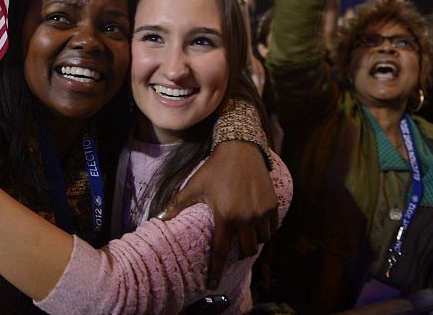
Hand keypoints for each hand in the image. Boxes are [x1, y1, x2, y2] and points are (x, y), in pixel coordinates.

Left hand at [160, 141, 277, 287]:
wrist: (240, 149)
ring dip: (253, 241)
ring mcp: (261, 212)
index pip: (221, 252)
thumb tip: (160, 220)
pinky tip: (256, 223)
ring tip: (245, 233)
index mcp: (225, 216)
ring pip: (261, 240)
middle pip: (246, 250)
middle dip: (240, 252)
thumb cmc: (214, 169)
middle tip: (233, 244)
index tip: (213, 284)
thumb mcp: (194, 186)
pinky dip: (265, 230)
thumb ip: (178, 205)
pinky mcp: (272, 205)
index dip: (217, 270)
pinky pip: (272, 228)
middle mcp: (246, 218)